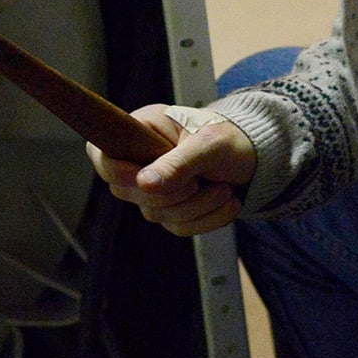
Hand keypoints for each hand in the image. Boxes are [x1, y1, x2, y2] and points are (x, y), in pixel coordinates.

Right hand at [86, 105, 255, 235]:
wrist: (256, 157)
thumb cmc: (230, 138)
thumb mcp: (208, 144)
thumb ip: (176, 163)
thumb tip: (143, 184)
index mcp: (142, 131)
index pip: (101, 153)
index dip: (113, 169)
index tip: (139, 177)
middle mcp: (141, 160)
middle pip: (126, 192)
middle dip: (168, 194)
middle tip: (198, 182)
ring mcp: (155, 188)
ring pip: (155, 213)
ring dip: (195, 207)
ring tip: (223, 190)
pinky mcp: (172, 208)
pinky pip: (177, 227)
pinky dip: (206, 219)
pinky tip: (227, 203)